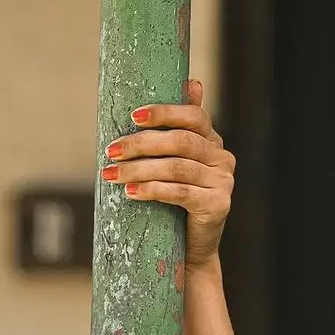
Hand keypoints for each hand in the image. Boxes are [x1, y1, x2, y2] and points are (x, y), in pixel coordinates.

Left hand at [102, 78, 234, 268]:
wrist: (190, 251)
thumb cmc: (175, 205)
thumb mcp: (174, 166)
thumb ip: (177, 132)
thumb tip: (193, 83)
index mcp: (212, 142)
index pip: (193, 117)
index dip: (164, 113)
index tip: (132, 117)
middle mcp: (222, 158)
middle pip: (180, 142)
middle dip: (141, 144)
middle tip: (111, 151)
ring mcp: (223, 182)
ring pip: (176, 168)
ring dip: (139, 169)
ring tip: (112, 174)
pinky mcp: (217, 205)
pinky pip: (180, 193)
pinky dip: (152, 190)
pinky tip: (130, 192)